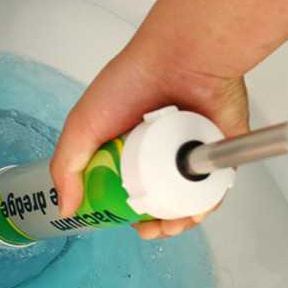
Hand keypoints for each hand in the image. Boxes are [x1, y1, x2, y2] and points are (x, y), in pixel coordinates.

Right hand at [50, 34, 247, 239]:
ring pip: (189, 200)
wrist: (180, 58)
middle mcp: (162, 153)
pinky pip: (216, 187)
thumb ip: (68, 166)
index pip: (127, 189)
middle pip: (160, 199)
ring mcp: (192, 154)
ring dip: (180, 220)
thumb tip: (68, 207)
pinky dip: (206, 203)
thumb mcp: (83, 125)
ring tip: (171, 224)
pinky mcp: (220, 152)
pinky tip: (194, 209)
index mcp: (131, 148)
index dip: (123, 211)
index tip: (121, 221)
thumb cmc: (131, 82)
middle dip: (154, 223)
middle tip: (149, 230)